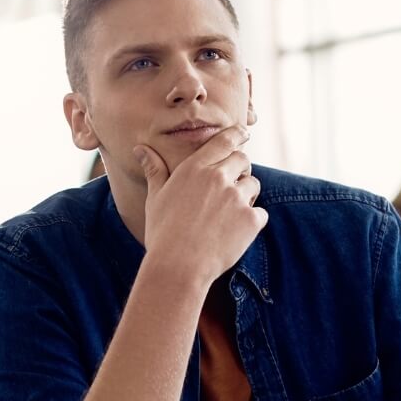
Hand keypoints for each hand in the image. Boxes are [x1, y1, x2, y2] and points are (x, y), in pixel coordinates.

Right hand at [136, 125, 267, 286]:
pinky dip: (252, 221)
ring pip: (253, 185)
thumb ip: (155, 170)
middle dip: (241, 169)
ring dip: (246, 195)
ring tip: (230, 213)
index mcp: (194, 168)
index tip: (244, 133)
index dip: (237, 134)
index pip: (224, 140)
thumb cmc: (162, 233)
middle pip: (243, 160)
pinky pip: (260, 213)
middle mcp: (218, 178)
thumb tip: (140, 149)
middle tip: (232, 185)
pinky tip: (235, 233)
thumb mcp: (155, 198)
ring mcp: (236, 198)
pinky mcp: (250, 220)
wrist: (178, 267)